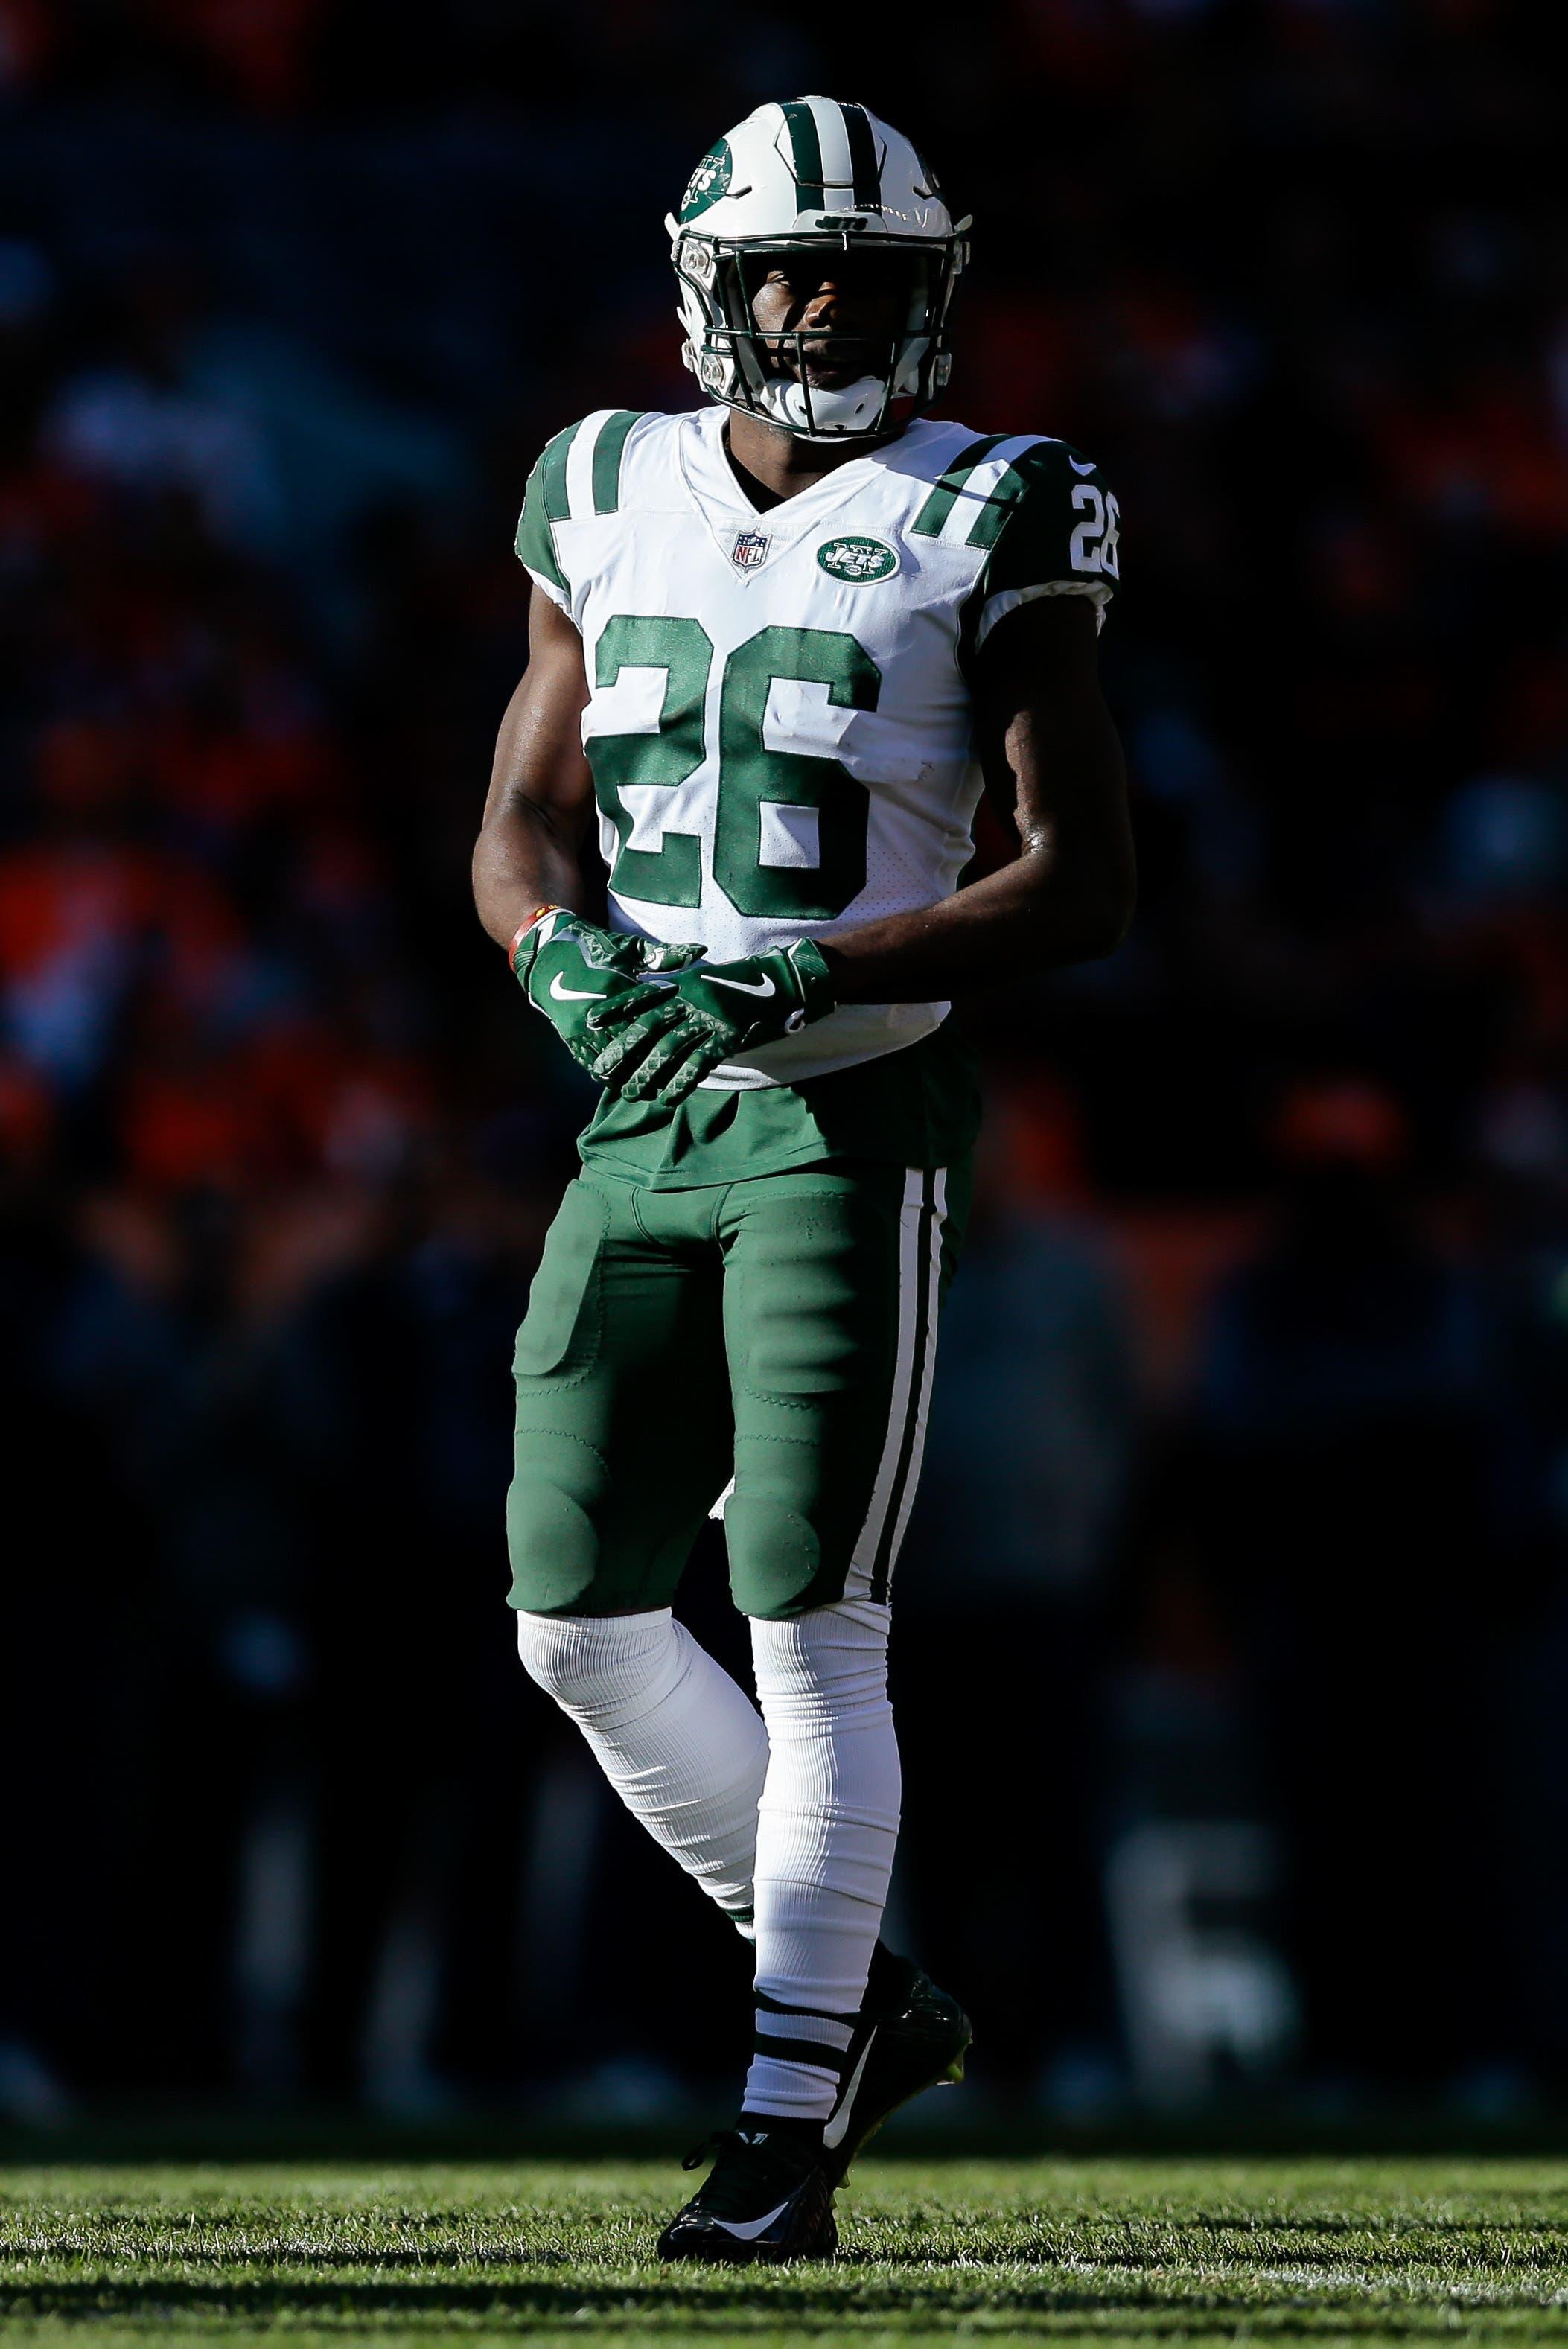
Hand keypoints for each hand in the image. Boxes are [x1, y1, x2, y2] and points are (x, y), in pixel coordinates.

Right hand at [516, 912, 702, 1076]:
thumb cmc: (595, 946)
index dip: (664, 1041)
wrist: (548, 951)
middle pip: (627, 1050)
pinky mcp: (569, 1036)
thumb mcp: (629, 947)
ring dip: (628, 1074)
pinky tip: (623, 1080)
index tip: (684, 1053)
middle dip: (647, 1063)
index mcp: (615, 990)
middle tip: (670, 1078)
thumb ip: (664, 954)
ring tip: (649, 1087)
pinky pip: (589, 1062)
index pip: (644, 1024)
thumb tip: (700, 951)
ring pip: (608, 1062)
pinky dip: (606, 1073)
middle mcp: (596, 1013)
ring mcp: (579, 1027)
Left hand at [586, 940, 836, 1105]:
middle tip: (602, 1070)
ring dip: (648, 1073)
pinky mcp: (727, 1036)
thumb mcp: (707, 980)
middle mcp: (690, 999)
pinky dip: (682, 1082)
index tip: (590, 1021)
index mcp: (683, 984)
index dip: (615, 1009)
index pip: (641, 996)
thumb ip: (683, 993)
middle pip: (648, 1027)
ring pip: (669, 1049)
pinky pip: (700, 1063)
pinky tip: (668, 1098)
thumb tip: (660, 1008)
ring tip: (631, 1093)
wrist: (783, 979)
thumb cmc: (744, 982)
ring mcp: (708, 1018)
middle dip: (623, 1050)